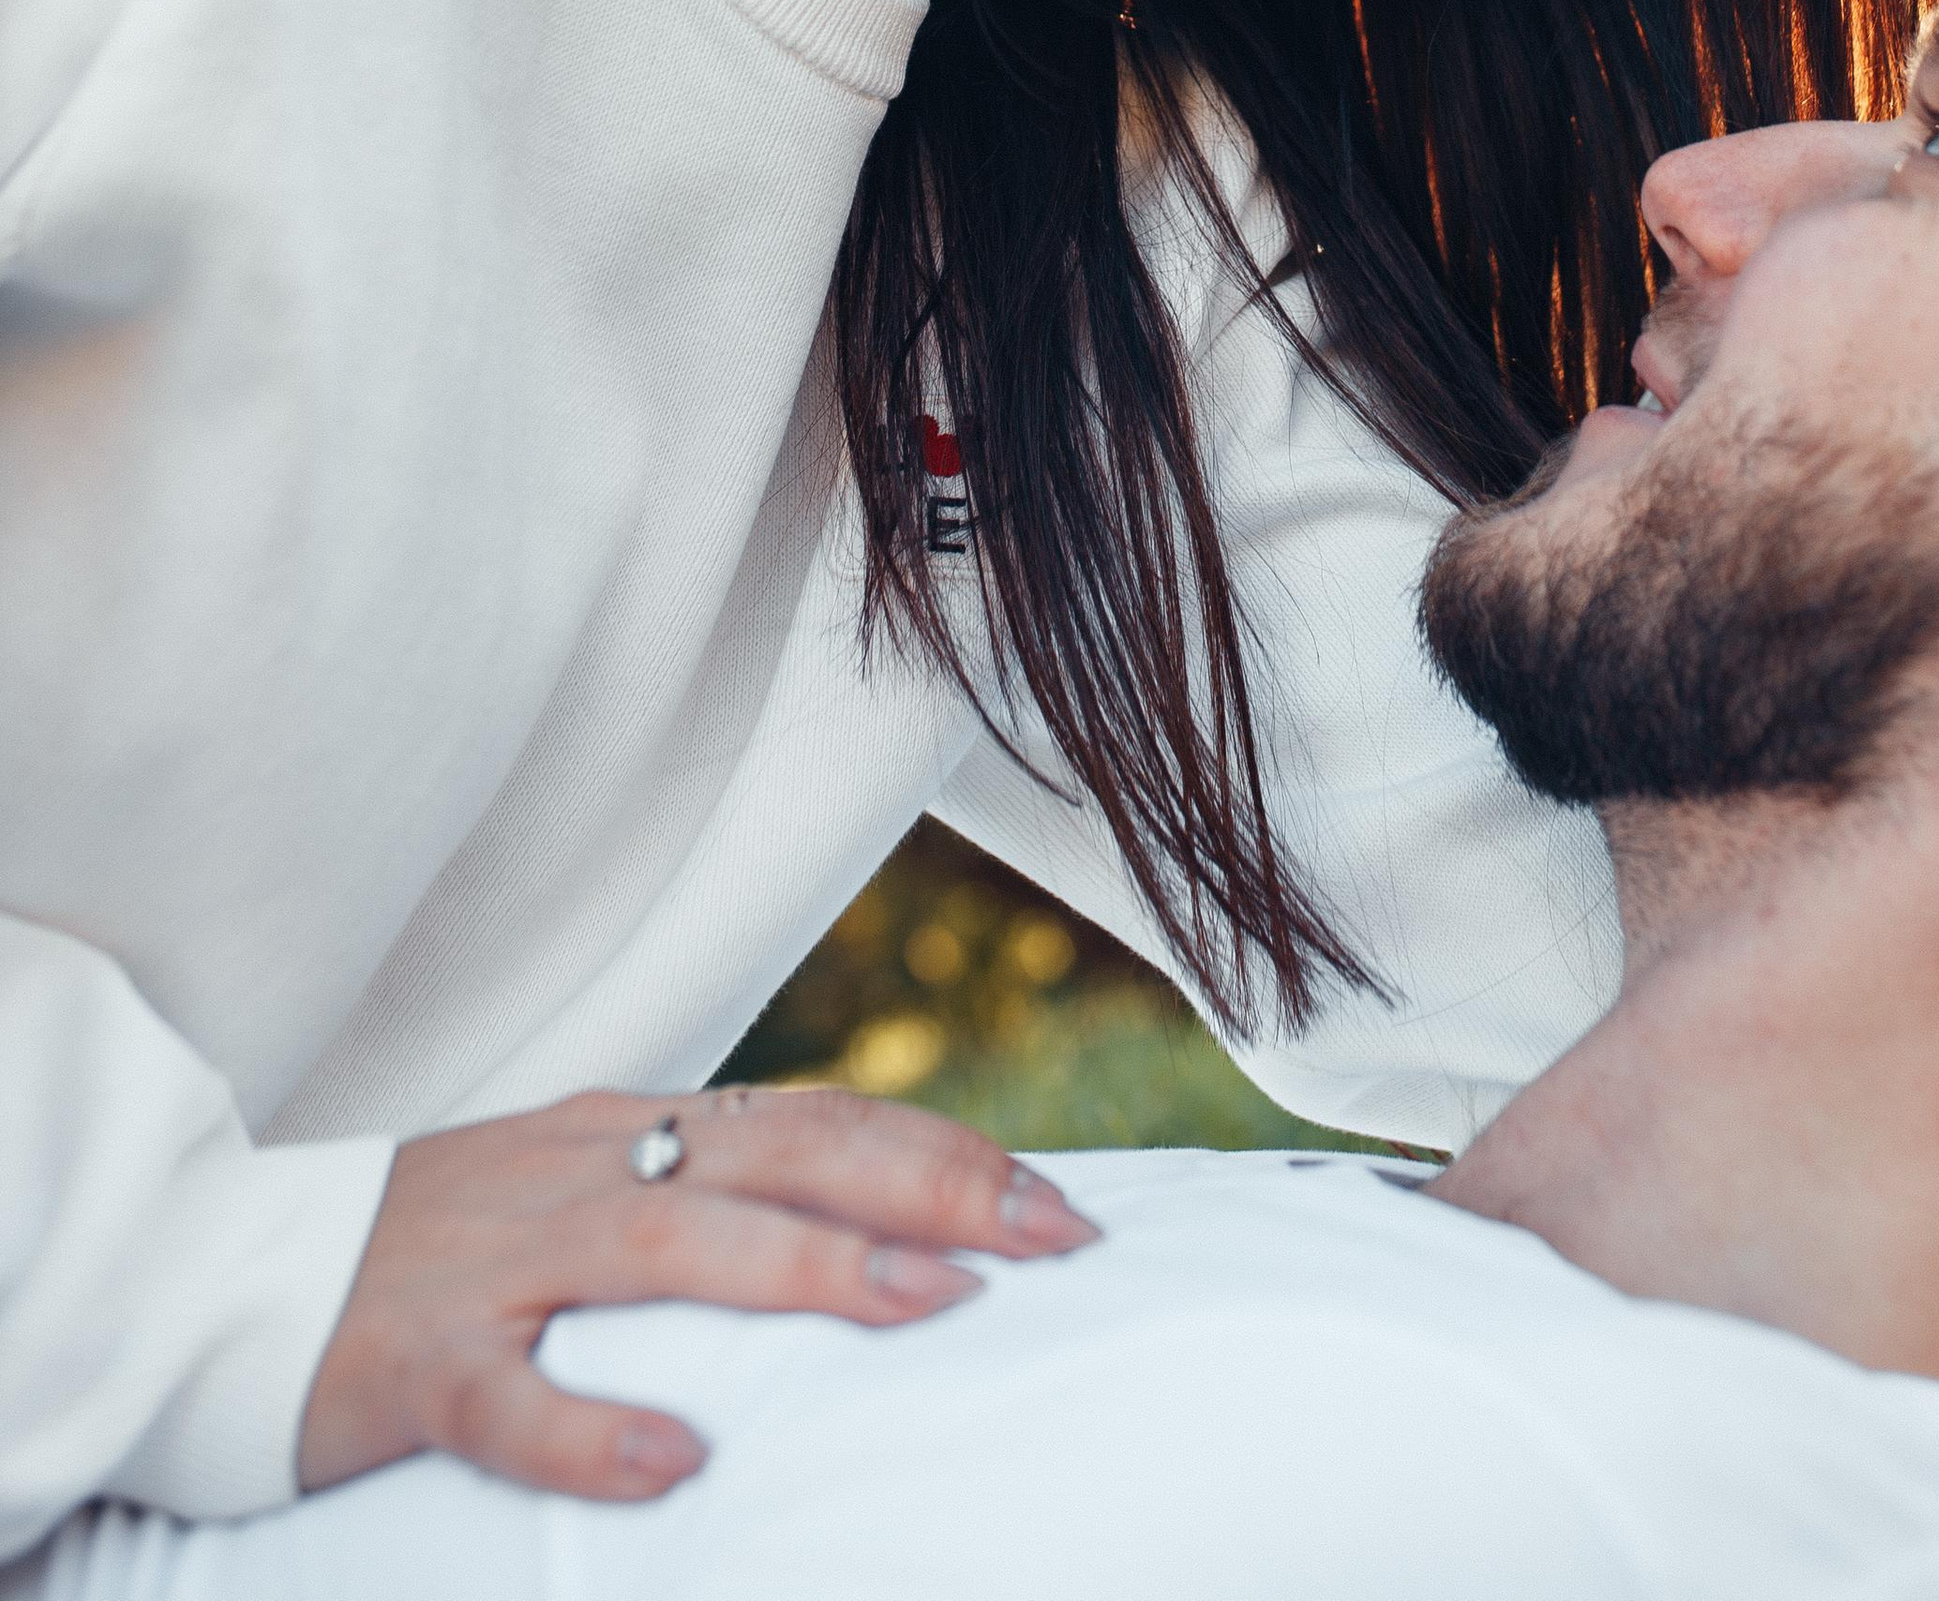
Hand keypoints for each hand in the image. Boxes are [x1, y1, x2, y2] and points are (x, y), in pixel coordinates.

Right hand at [297, 1083, 1096, 1500]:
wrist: (231, 1270)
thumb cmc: (440, 1245)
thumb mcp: (584, 1188)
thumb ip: (707, 1189)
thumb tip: (871, 1216)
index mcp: (631, 1130)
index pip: (818, 1121)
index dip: (945, 1153)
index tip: (1061, 1207)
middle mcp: (584, 1169)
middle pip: (782, 1153)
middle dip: (929, 1187)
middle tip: (1050, 1238)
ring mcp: (501, 1258)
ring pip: (674, 1242)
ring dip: (809, 1269)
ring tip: (922, 1304)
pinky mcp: (415, 1359)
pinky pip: (506, 1399)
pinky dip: (591, 1425)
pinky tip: (670, 1463)